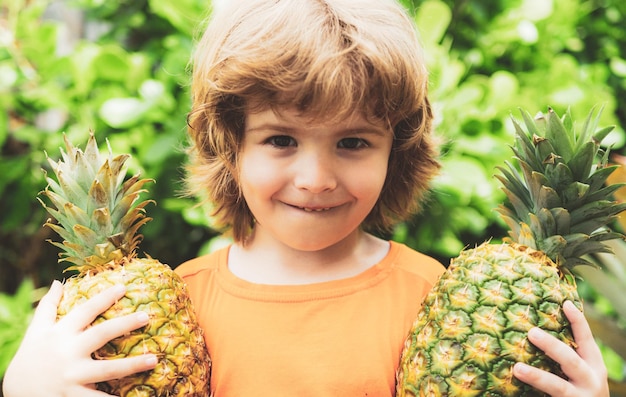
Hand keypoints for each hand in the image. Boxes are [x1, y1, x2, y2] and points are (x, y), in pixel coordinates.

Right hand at [2, 280, 157, 396]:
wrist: (15, 392)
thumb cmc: (30, 358)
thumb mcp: (36, 331)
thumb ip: (47, 306)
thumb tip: (58, 282)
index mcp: (60, 333)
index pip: (85, 311)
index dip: (104, 298)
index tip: (124, 287)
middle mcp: (67, 352)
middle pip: (100, 335)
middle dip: (124, 324)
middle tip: (147, 317)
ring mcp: (71, 375)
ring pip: (106, 369)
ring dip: (132, 365)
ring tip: (154, 359)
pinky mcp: (73, 396)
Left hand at [513, 300, 608, 396]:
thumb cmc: (581, 389)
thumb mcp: (582, 372)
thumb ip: (568, 355)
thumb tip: (538, 328)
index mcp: (594, 366)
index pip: (586, 339)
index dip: (578, 321)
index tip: (565, 303)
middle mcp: (590, 381)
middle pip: (570, 361)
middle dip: (552, 346)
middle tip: (532, 332)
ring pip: (558, 387)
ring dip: (537, 377)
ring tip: (518, 368)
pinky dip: (533, 393)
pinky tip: (515, 385)